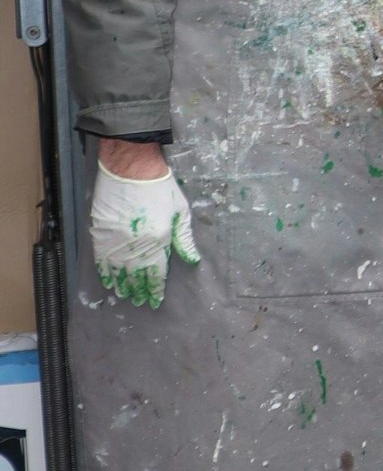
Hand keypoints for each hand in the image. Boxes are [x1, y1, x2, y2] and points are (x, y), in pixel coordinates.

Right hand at [90, 157, 199, 308]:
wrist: (131, 168)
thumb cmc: (160, 188)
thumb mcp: (180, 212)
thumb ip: (184, 239)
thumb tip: (193, 260)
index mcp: (158, 240)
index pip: (157, 273)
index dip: (155, 288)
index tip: (155, 300)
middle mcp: (136, 245)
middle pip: (137, 274)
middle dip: (139, 289)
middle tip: (141, 301)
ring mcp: (116, 239)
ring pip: (118, 270)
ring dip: (122, 283)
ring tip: (125, 295)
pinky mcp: (100, 231)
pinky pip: (101, 258)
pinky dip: (104, 271)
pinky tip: (108, 279)